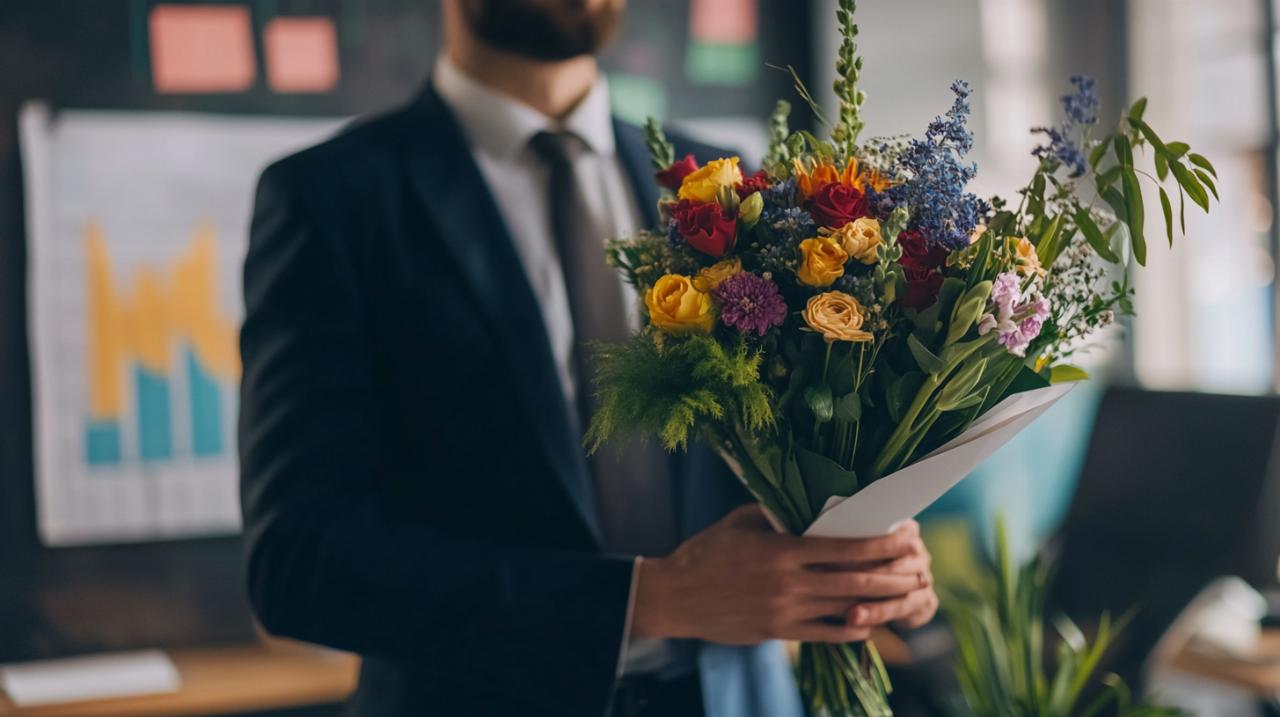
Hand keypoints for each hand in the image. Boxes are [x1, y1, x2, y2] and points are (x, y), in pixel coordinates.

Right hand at [631, 505, 930, 643]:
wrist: (672, 597)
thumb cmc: (705, 552)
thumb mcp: (741, 523)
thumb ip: (779, 518)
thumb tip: (815, 509)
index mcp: (780, 550)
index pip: (843, 547)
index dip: (880, 543)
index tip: (906, 535)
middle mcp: (787, 583)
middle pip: (854, 580)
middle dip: (892, 572)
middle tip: (919, 565)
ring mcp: (784, 612)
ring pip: (845, 608)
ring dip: (880, 601)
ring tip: (905, 592)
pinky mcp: (777, 632)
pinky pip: (825, 635)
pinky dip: (852, 628)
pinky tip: (869, 621)